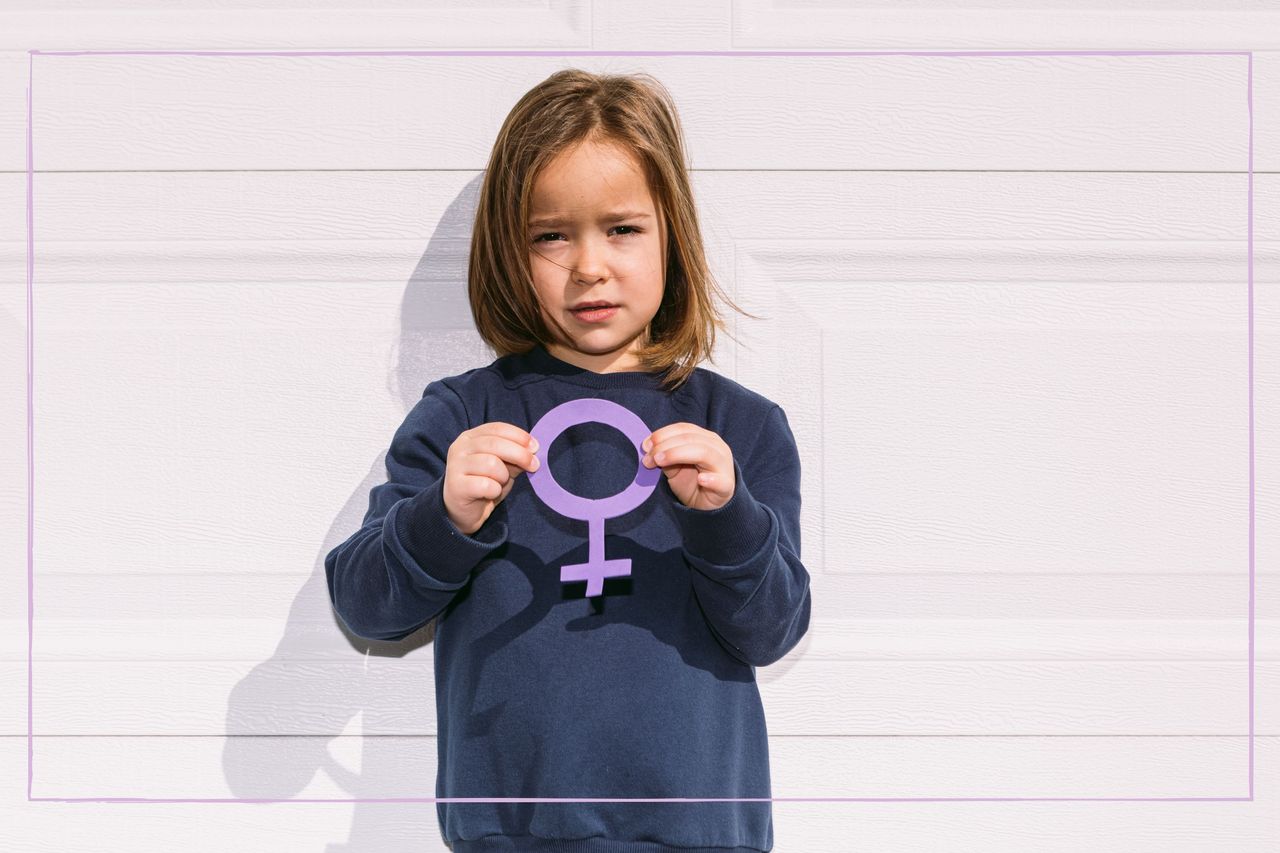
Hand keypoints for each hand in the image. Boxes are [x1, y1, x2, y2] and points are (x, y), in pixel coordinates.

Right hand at [442, 421, 539, 535]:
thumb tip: (533, 451)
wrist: (463, 511)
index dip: (519, 436)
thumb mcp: (503, 467)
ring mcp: (455, 466)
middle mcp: (460, 448)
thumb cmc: (484, 484)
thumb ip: (515, 457)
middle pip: (495, 443)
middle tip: (534, 465)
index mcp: (471, 437)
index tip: (535, 447)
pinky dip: (495, 490)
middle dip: (520, 454)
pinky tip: (491, 494)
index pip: (497, 428)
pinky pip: (486, 485)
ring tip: (500, 483)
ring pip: (491, 463)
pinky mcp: (456, 486)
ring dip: (503, 476)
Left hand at [641, 423, 734, 511]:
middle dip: (666, 446)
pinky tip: (701, 479)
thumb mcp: (675, 466)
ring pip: (704, 454)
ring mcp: (724, 466)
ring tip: (660, 462)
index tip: (645, 445)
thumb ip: (664, 456)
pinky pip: (721, 481)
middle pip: (691, 439)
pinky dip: (711, 479)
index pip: (684, 429)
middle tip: (648, 458)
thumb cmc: (693, 481)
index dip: (663, 434)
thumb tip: (647, 447)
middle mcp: (717, 447)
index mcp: (705, 438)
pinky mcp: (726, 486)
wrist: (708, 505)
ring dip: (678, 455)